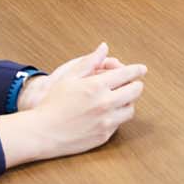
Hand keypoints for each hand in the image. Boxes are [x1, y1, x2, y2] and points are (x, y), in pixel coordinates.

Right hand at [0, 42, 147, 166]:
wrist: (42, 133)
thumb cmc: (52, 103)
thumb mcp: (68, 78)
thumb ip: (89, 62)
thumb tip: (104, 47)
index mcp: (96, 86)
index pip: (127, 74)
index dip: (137, 70)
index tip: (141, 69)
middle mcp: (105, 103)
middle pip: (135, 91)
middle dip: (136, 84)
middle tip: (132, 83)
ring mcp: (106, 121)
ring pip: (130, 109)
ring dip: (128, 102)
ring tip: (119, 98)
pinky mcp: (104, 135)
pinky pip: (119, 123)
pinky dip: (117, 116)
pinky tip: (108, 112)